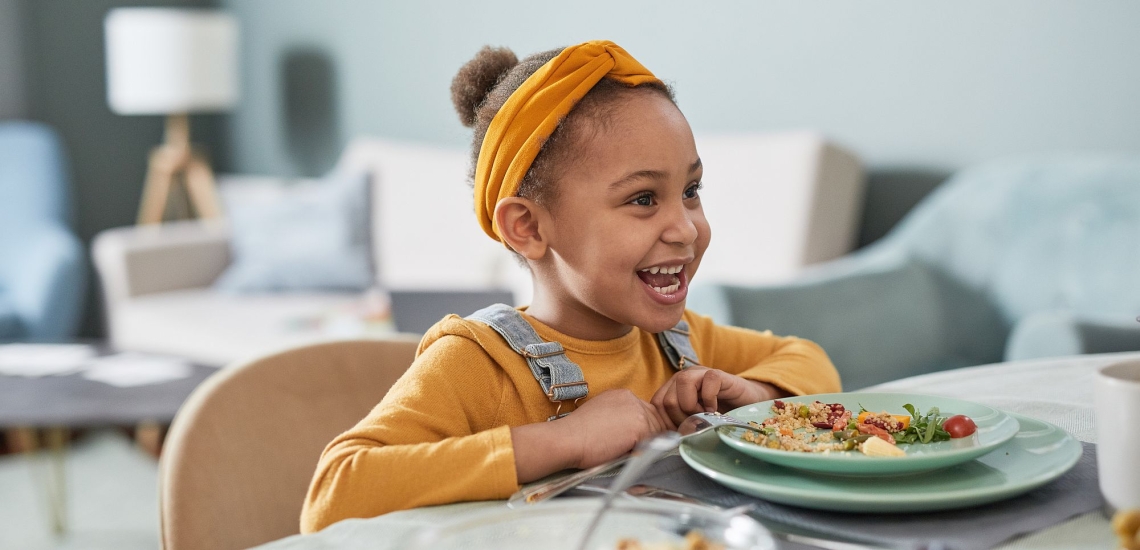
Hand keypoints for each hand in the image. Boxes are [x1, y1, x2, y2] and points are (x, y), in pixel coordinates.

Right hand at [557, 389, 667, 468]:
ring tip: (623, 451)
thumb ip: (620, 418)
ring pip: (656, 433)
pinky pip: (653, 443)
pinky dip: (643, 452)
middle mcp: (632, 398)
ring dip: (646, 445)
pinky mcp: (640, 426)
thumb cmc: (577, 435)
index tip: (630, 440)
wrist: (567, 440)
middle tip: (628, 449)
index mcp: (622, 395)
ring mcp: (637, 411)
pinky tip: (625, 453)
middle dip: (647, 437)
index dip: (642, 430)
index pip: (645, 413)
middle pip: (655, 421)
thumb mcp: (601, 416)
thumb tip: (633, 433)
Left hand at [650, 367, 780, 428]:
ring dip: (693, 406)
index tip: (685, 428)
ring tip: (705, 414)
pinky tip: (716, 409)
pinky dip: (710, 401)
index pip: (657, 403)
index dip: (669, 421)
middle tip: (697, 422)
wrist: (747, 403)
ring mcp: (700, 373)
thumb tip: (664, 437)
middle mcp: (684, 376)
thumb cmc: (718, 414)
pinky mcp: (718, 374)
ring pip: (683, 383)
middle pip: (668, 398)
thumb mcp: (694, 420)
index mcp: (674, 387)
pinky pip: (707, 383)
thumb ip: (678, 422)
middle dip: (682, 417)